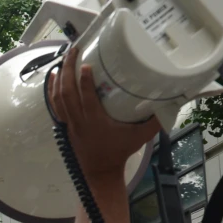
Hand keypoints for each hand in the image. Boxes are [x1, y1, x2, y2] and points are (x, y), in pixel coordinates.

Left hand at [47, 59, 161, 184]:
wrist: (101, 172)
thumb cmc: (120, 152)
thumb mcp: (141, 137)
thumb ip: (155, 121)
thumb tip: (170, 102)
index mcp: (96, 122)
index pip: (86, 98)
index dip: (84, 80)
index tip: (86, 63)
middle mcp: (79, 121)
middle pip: (67, 92)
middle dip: (67, 70)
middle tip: (72, 51)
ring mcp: (69, 124)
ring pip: (58, 98)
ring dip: (58, 77)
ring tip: (63, 59)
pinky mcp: (64, 126)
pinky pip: (54, 106)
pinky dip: (51, 91)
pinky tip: (52, 77)